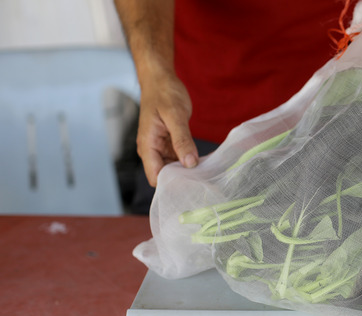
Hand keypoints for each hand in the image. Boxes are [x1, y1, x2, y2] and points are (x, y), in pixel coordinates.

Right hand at [136, 71, 197, 186]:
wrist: (161, 79)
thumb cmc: (164, 93)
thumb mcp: (175, 116)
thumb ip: (182, 140)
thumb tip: (189, 163)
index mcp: (147, 146)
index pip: (155, 176)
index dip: (171, 184)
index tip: (192, 184)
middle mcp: (152, 150)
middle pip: (165, 175)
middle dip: (182, 178)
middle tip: (205, 179)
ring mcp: (161, 147)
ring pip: (174, 168)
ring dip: (188, 170)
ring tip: (207, 171)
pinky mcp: (170, 143)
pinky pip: (180, 158)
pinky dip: (190, 160)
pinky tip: (204, 160)